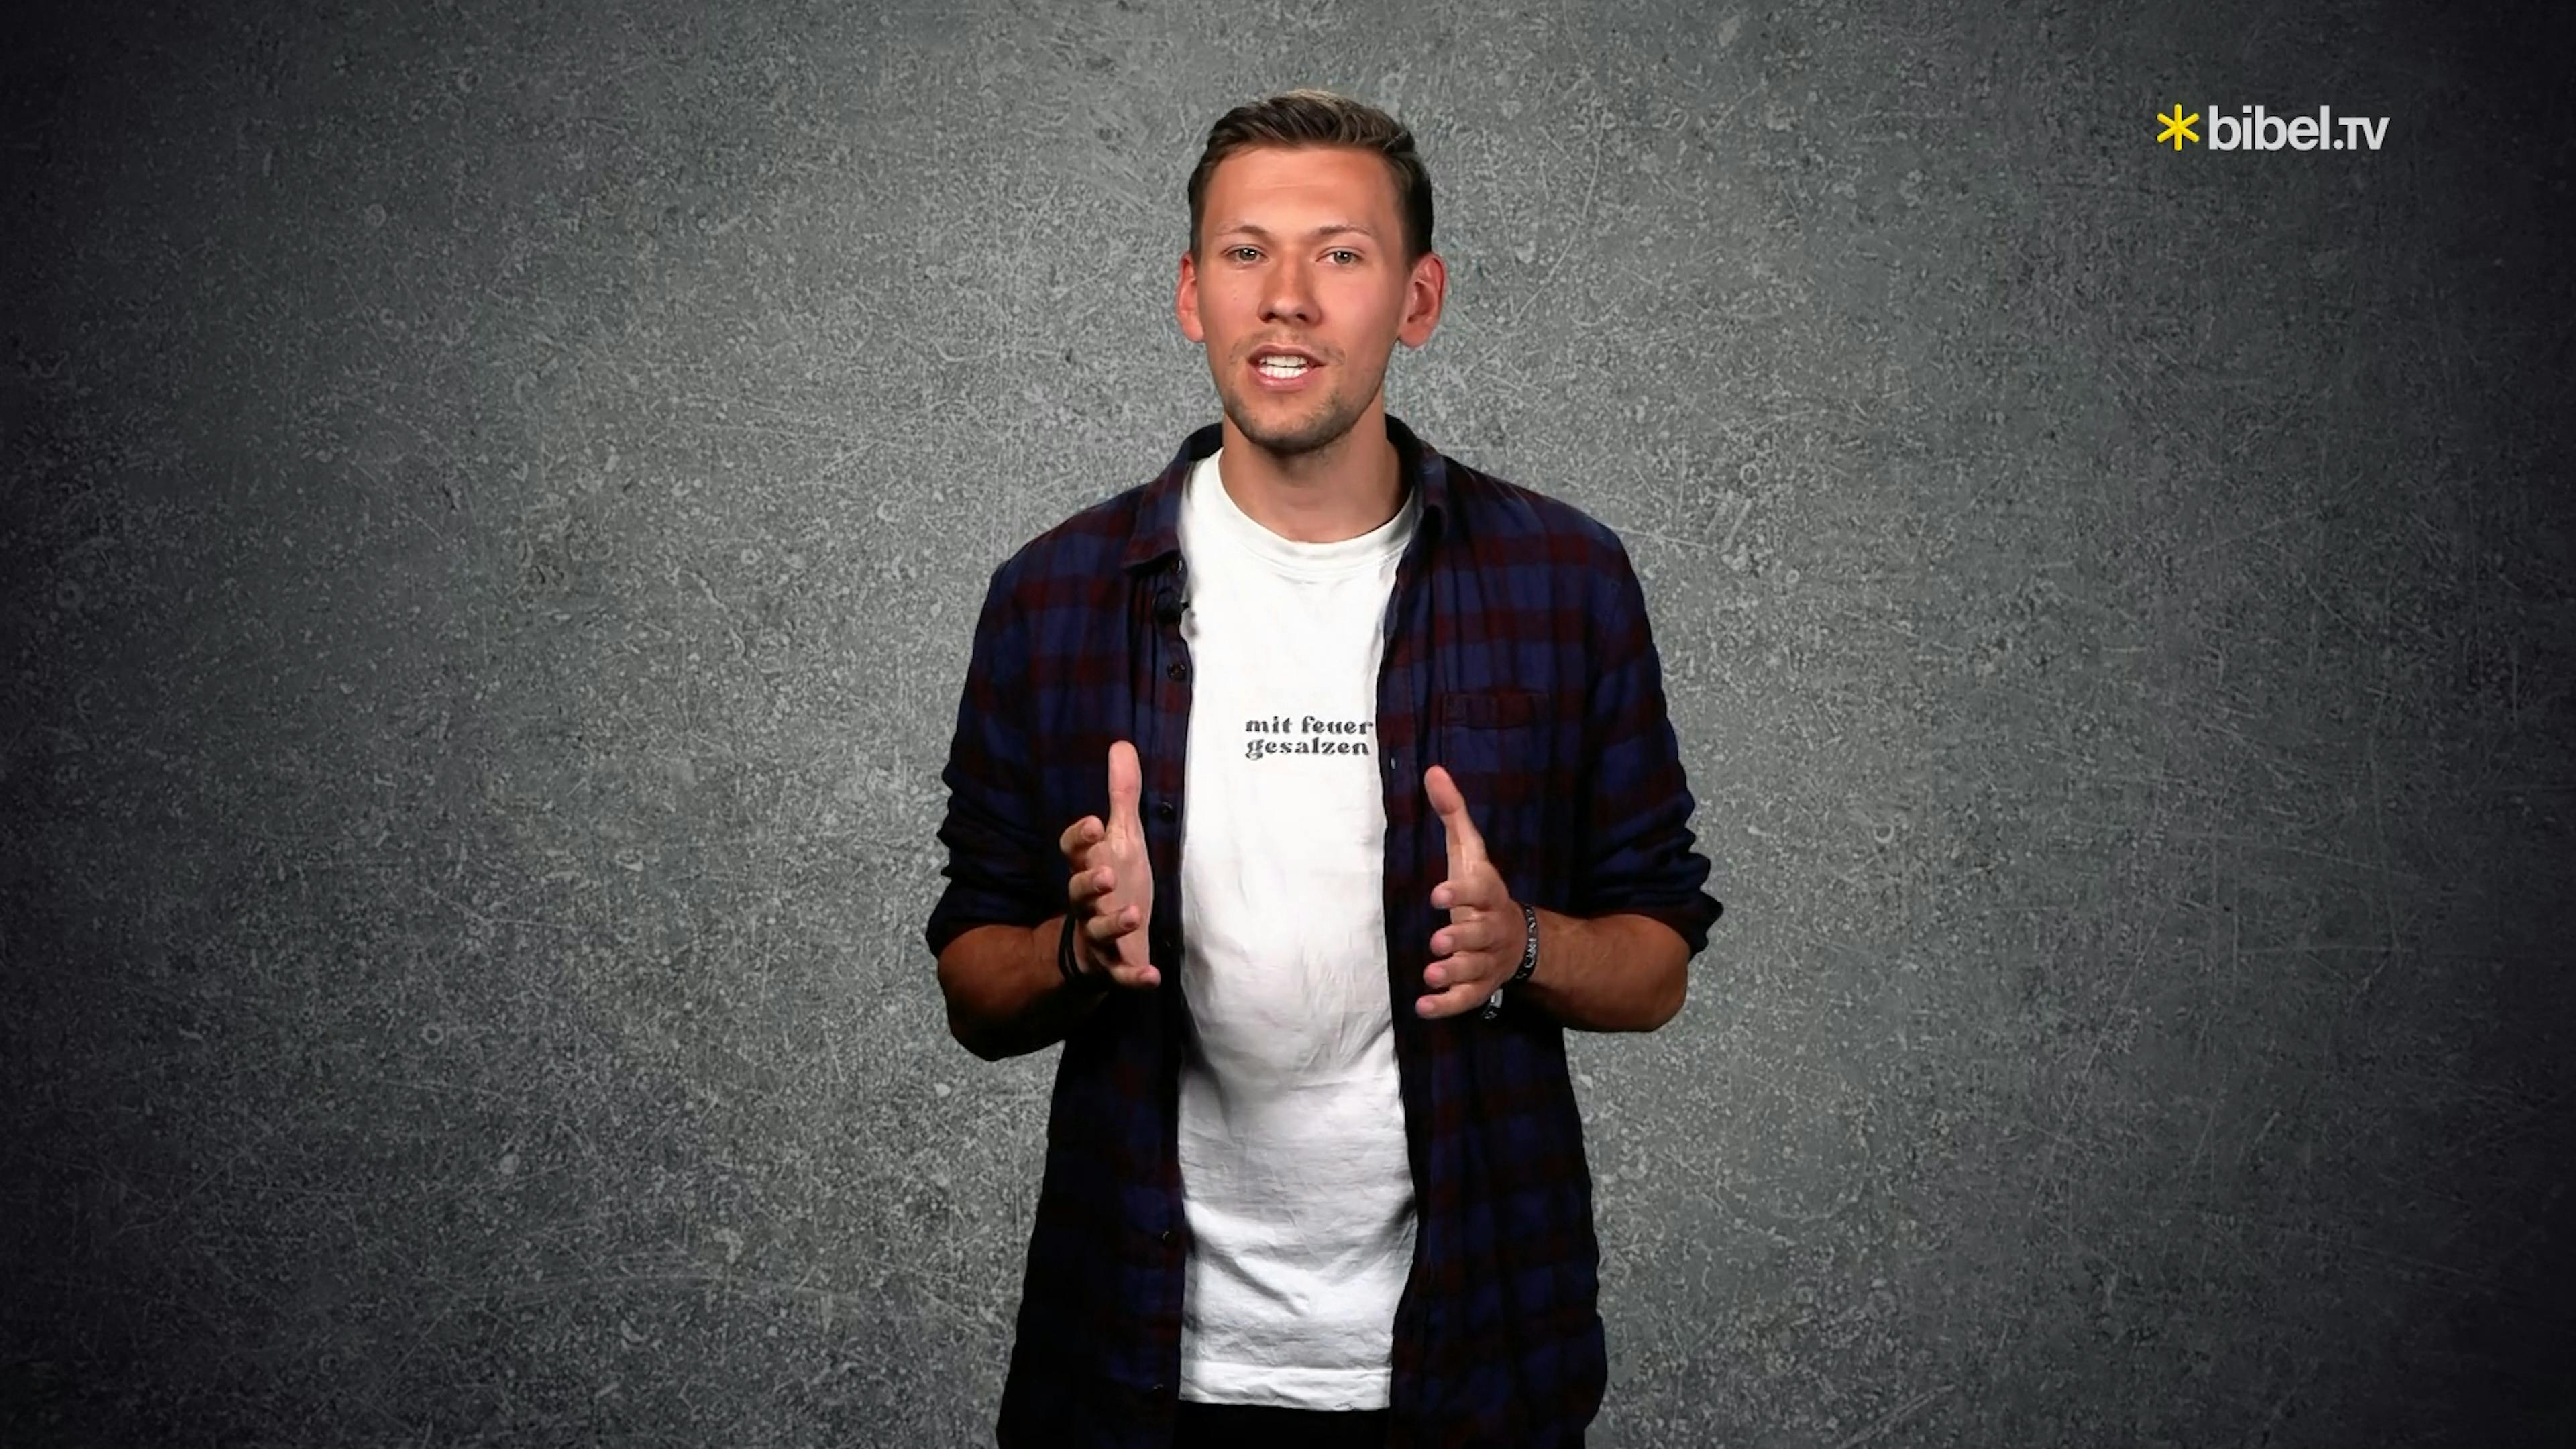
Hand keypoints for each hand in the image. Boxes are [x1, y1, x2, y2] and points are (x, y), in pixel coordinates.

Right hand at [1057, 740, 1161, 988]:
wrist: (1104, 943)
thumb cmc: (1116, 882)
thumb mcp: (1123, 839)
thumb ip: (1122, 796)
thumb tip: (1121, 743)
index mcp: (1090, 867)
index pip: (1075, 850)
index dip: (1081, 839)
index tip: (1094, 823)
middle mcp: (1088, 902)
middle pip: (1079, 892)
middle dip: (1089, 883)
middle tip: (1105, 874)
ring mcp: (1098, 935)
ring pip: (1098, 931)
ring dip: (1113, 924)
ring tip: (1131, 915)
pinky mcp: (1113, 965)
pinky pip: (1120, 974)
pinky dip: (1134, 977)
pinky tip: (1151, 977)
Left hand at [1419, 764, 1519, 1018]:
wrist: (1517, 939)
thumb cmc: (1481, 891)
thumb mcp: (1469, 854)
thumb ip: (1453, 815)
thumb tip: (1432, 771)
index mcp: (1490, 895)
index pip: (1481, 891)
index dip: (1462, 894)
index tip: (1437, 894)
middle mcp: (1493, 930)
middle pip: (1481, 935)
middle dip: (1461, 939)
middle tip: (1438, 941)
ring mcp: (1488, 961)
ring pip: (1475, 970)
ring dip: (1454, 973)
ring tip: (1431, 974)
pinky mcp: (1480, 987)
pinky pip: (1468, 1000)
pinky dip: (1447, 1006)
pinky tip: (1424, 1007)